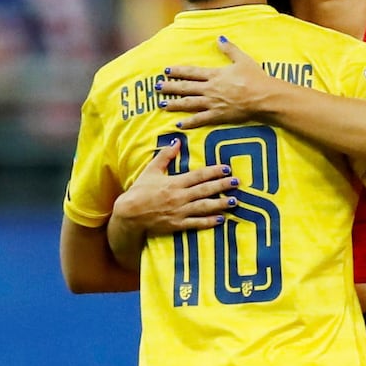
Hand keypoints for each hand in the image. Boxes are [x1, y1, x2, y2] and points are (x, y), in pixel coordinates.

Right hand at [112, 138, 239, 235]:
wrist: (128, 214)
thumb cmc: (140, 190)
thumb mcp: (151, 170)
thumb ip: (165, 156)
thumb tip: (177, 141)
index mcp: (174, 182)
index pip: (198, 175)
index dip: (214, 172)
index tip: (227, 168)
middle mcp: (179, 197)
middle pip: (205, 190)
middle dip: (222, 186)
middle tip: (237, 182)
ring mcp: (179, 212)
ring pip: (204, 207)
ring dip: (220, 204)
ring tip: (234, 201)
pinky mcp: (177, 225)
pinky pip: (196, 223)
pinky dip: (209, 222)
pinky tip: (221, 219)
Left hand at [157, 36, 272, 128]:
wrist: (263, 97)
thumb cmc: (255, 77)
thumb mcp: (242, 59)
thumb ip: (229, 49)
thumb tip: (219, 38)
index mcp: (215, 75)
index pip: (192, 72)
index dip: (178, 71)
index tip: (166, 71)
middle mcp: (210, 88)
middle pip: (186, 87)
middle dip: (170, 87)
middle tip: (156, 87)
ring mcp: (212, 103)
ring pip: (188, 103)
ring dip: (174, 104)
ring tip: (161, 104)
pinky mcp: (218, 115)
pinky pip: (200, 119)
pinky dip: (189, 122)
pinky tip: (179, 124)